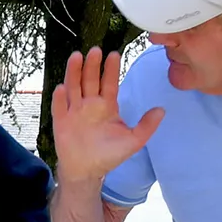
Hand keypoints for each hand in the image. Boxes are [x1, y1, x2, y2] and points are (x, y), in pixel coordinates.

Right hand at [50, 49, 163, 181]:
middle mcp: (90, 104)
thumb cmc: (109, 155)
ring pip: (74, 87)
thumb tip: (162, 110)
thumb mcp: (133, 141)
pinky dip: (60, 98)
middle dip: (93, 65)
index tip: (113, 54)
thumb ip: (147, 126)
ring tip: (76, 57)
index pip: (109, 83)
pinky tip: (62, 88)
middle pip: (91, 80)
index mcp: (107, 106)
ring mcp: (74, 111)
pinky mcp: (61, 121)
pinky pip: (60, 107)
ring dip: (74, 72)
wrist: (87, 171)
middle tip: (95, 50)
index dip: (111, 69)